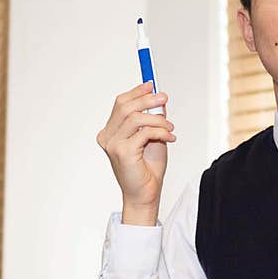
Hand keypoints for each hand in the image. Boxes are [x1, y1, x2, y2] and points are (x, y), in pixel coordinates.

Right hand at [95, 82, 175, 222]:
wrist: (146, 193)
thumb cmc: (147, 168)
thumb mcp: (153, 138)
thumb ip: (153, 120)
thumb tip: (160, 100)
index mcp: (111, 131)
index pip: (120, 104)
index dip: (136, 92)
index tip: (151, 85)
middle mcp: (107, 136)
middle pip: (125, 106)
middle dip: (147, 99)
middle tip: (164, 98)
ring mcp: (112, 144)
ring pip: (136, 118)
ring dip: (158, 119)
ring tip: (170, 128)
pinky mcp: (122, 152)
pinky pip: (144, 133)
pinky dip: (161, 132)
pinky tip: (170, 137)